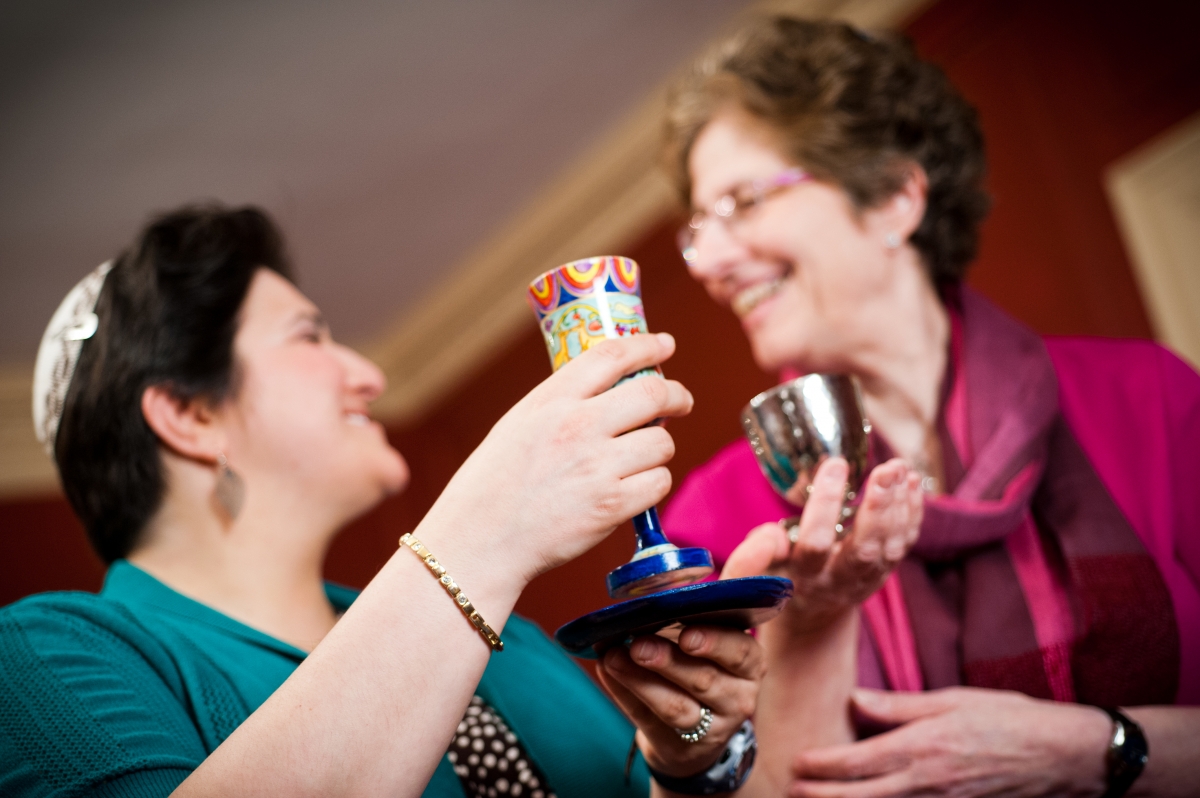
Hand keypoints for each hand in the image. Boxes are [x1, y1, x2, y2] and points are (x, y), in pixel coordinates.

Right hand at [422, 333, 692, 584]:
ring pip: (661, 443)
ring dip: (657, 450)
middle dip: (677, 396)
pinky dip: (652, 486)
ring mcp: (596, 466)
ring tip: (636, 461)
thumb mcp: (518, 424)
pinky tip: (632, 490)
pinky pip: (659, 483)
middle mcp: (576, 426)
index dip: (647, 346)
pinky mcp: (611, 506)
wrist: (479, 541)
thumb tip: (613, 389)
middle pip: (652, 394)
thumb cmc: (494, 485)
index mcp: (551, 401)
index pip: (611, 355)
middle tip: (681, 403)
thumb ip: (562, 403)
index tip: (666, 345)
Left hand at [595, 626, 763, 777]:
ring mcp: (710, 728)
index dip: (714, 642)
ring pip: (676, 707)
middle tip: (639, 645)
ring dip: (641, 681)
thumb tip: (675, 582)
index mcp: (749, 664)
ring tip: (614, 658)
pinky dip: (624, 694)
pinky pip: (647, 719)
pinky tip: (608, 671)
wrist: (701, 731)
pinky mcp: (678, 745)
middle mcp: (737, 698)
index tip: (686, 635)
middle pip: (703, 680)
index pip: (739, 652)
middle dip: (668, 661)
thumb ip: (701, 613)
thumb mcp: (715, 641)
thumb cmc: (703, 666)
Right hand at [723, 457, 921, 631]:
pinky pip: (905, 544)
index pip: (815, 544)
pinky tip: (912, 482)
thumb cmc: (779, 579)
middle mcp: (839, 581)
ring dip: (899, 504)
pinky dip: (912, 512)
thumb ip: (756, 553)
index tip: (834, 464)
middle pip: (864, 550)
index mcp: (805, 577)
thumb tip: (775, 534)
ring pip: (890, 547)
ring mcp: (867, 579)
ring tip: (899, 466)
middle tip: (886, 471)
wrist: (811, 611)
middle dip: (878, 508)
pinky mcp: (886, 572)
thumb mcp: (755, 570)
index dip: (824, 505)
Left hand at [790, 687, 1110, 797]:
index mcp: (922, 747)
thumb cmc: (1008, 719)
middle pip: (861, 795)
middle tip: (792, 790)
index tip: (798, 762)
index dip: (823, 766)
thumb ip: (899, 706)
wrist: (1063, 756)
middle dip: (823, 795)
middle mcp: (926, 782)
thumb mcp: (952, 700)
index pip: (858, 762)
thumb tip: (855, 701)